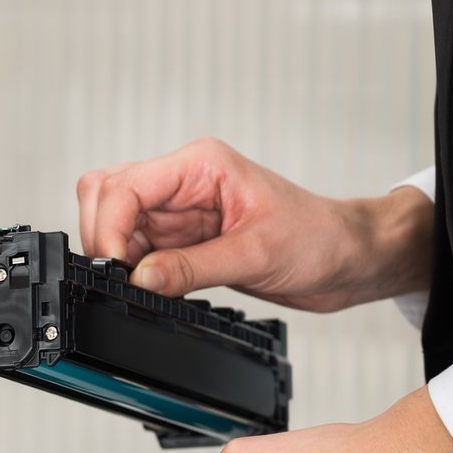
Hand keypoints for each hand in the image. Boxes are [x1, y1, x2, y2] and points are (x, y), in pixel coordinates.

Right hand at [75, 138, 432, 309]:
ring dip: (119, 255)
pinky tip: (154, 287)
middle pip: (106, 195)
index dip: (111, 227)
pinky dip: (134, 271)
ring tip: (145, 284)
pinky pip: (137, 249)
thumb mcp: (256, 255)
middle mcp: (182, 182)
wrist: (348, 258)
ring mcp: (179, 210)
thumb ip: (192, 267)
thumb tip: (139, 279)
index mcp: (200, 165)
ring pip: (116, 222)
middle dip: (105, 237)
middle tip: (121, 277)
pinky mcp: (182, 239)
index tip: (117, 267)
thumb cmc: (320, 238)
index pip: (125, 185)